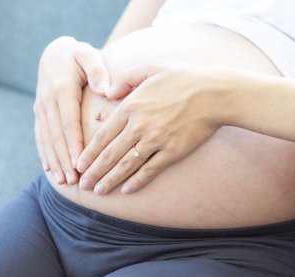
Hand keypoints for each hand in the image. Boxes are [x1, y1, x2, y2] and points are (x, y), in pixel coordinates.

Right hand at [34, 36, 109, 184]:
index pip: (69, 121)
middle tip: (73, 180)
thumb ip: (97, 70)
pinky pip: (40, 136)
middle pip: (56, 135)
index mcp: (62, 87)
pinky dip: (44, 154)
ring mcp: (41, 107)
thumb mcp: (89, 55)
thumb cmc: (78, 55)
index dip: (73, 143)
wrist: (54, 52)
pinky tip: (49, 170)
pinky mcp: (38, 113)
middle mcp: (47, 100)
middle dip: (64, 159)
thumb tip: (105, 90)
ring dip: (54, 161)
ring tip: (63, 181)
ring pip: (46, 139)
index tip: (80, 161)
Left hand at [76, 62, 223, 194]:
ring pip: (126, 165)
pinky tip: (126, 190)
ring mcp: (156, 140)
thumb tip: (108, 92)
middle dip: (94, 172)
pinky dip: (137, 181)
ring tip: (99, 192)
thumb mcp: (151, 67)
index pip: (103, 135)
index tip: (79, 165)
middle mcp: (140, 126)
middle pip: (110, 154)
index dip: (89, 152)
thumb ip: (125, 78)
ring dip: (110, 180)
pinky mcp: (173, 151)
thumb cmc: (183, 78)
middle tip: (83, 185)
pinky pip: (150, 170)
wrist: (215, 94)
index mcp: (131, 106)